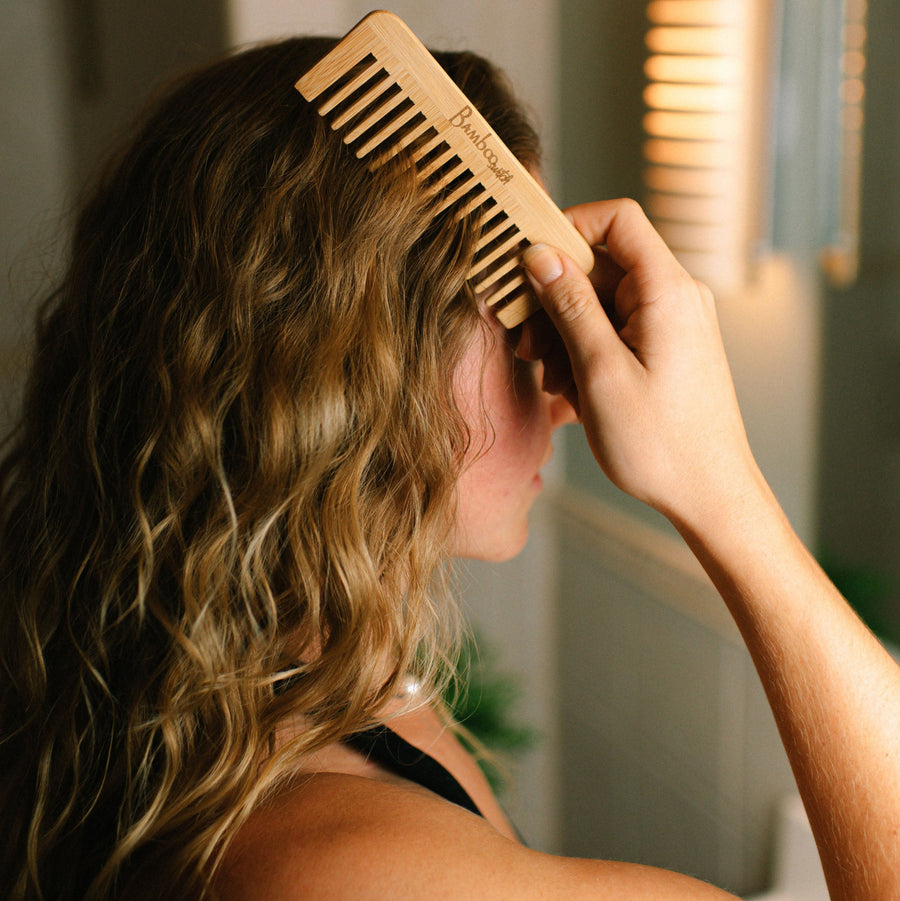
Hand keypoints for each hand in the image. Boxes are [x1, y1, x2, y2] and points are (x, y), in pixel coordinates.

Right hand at [520, 199, 759, 527]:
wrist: (708, 495)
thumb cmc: (662, 444)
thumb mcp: (601, 371)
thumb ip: (570, 306)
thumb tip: (540, 255)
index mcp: (667, 291)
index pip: (617, 220)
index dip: (569, 227)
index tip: (528, 259)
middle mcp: (675, 297)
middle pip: (602, 266)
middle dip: (555, 299)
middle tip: (527, 343)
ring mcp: (672, 324)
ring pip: (603, 302)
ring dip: (566, 332)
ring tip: (553, 379)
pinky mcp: (665, 349)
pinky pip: (616, 331)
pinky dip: (587, 351)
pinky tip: (573, 390)